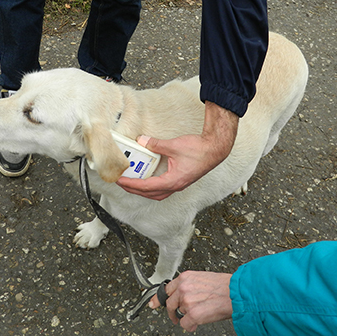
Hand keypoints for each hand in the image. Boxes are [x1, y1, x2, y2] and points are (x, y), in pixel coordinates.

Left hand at [116, 102, 237, 199]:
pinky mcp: (181, 180)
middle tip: (122, 183)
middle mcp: (176, 186)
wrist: (216, 149)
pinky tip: (148, 178)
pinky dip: (153, 187)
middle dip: (134, 190)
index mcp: (173, 181)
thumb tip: (142, 141)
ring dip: (144, 190)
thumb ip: (156, 144)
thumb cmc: (199, 150)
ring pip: (157, 194)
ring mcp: (179, 184)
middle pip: (150, 194)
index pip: (147, 187)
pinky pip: (163, 188)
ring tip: (132, 183)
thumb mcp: (173, 145)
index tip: (121, 181)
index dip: (132, 184)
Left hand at [149, 271, 232, 331]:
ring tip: (200, 313)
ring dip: (187, 316)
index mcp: (185, 277)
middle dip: (172, 312)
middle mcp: (184, 288)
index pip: (166, 288)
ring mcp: (187, 301)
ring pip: (180, 313)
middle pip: (169, 303)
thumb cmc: (224, 286)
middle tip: (174, 317)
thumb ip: (190, 285)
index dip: (159, 298)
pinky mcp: (193, 314)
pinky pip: (185, 324)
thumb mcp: (202, 278)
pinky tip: (197, 323)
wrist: (236, 293)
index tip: (153, 303)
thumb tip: (183, 294)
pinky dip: (190, 326)